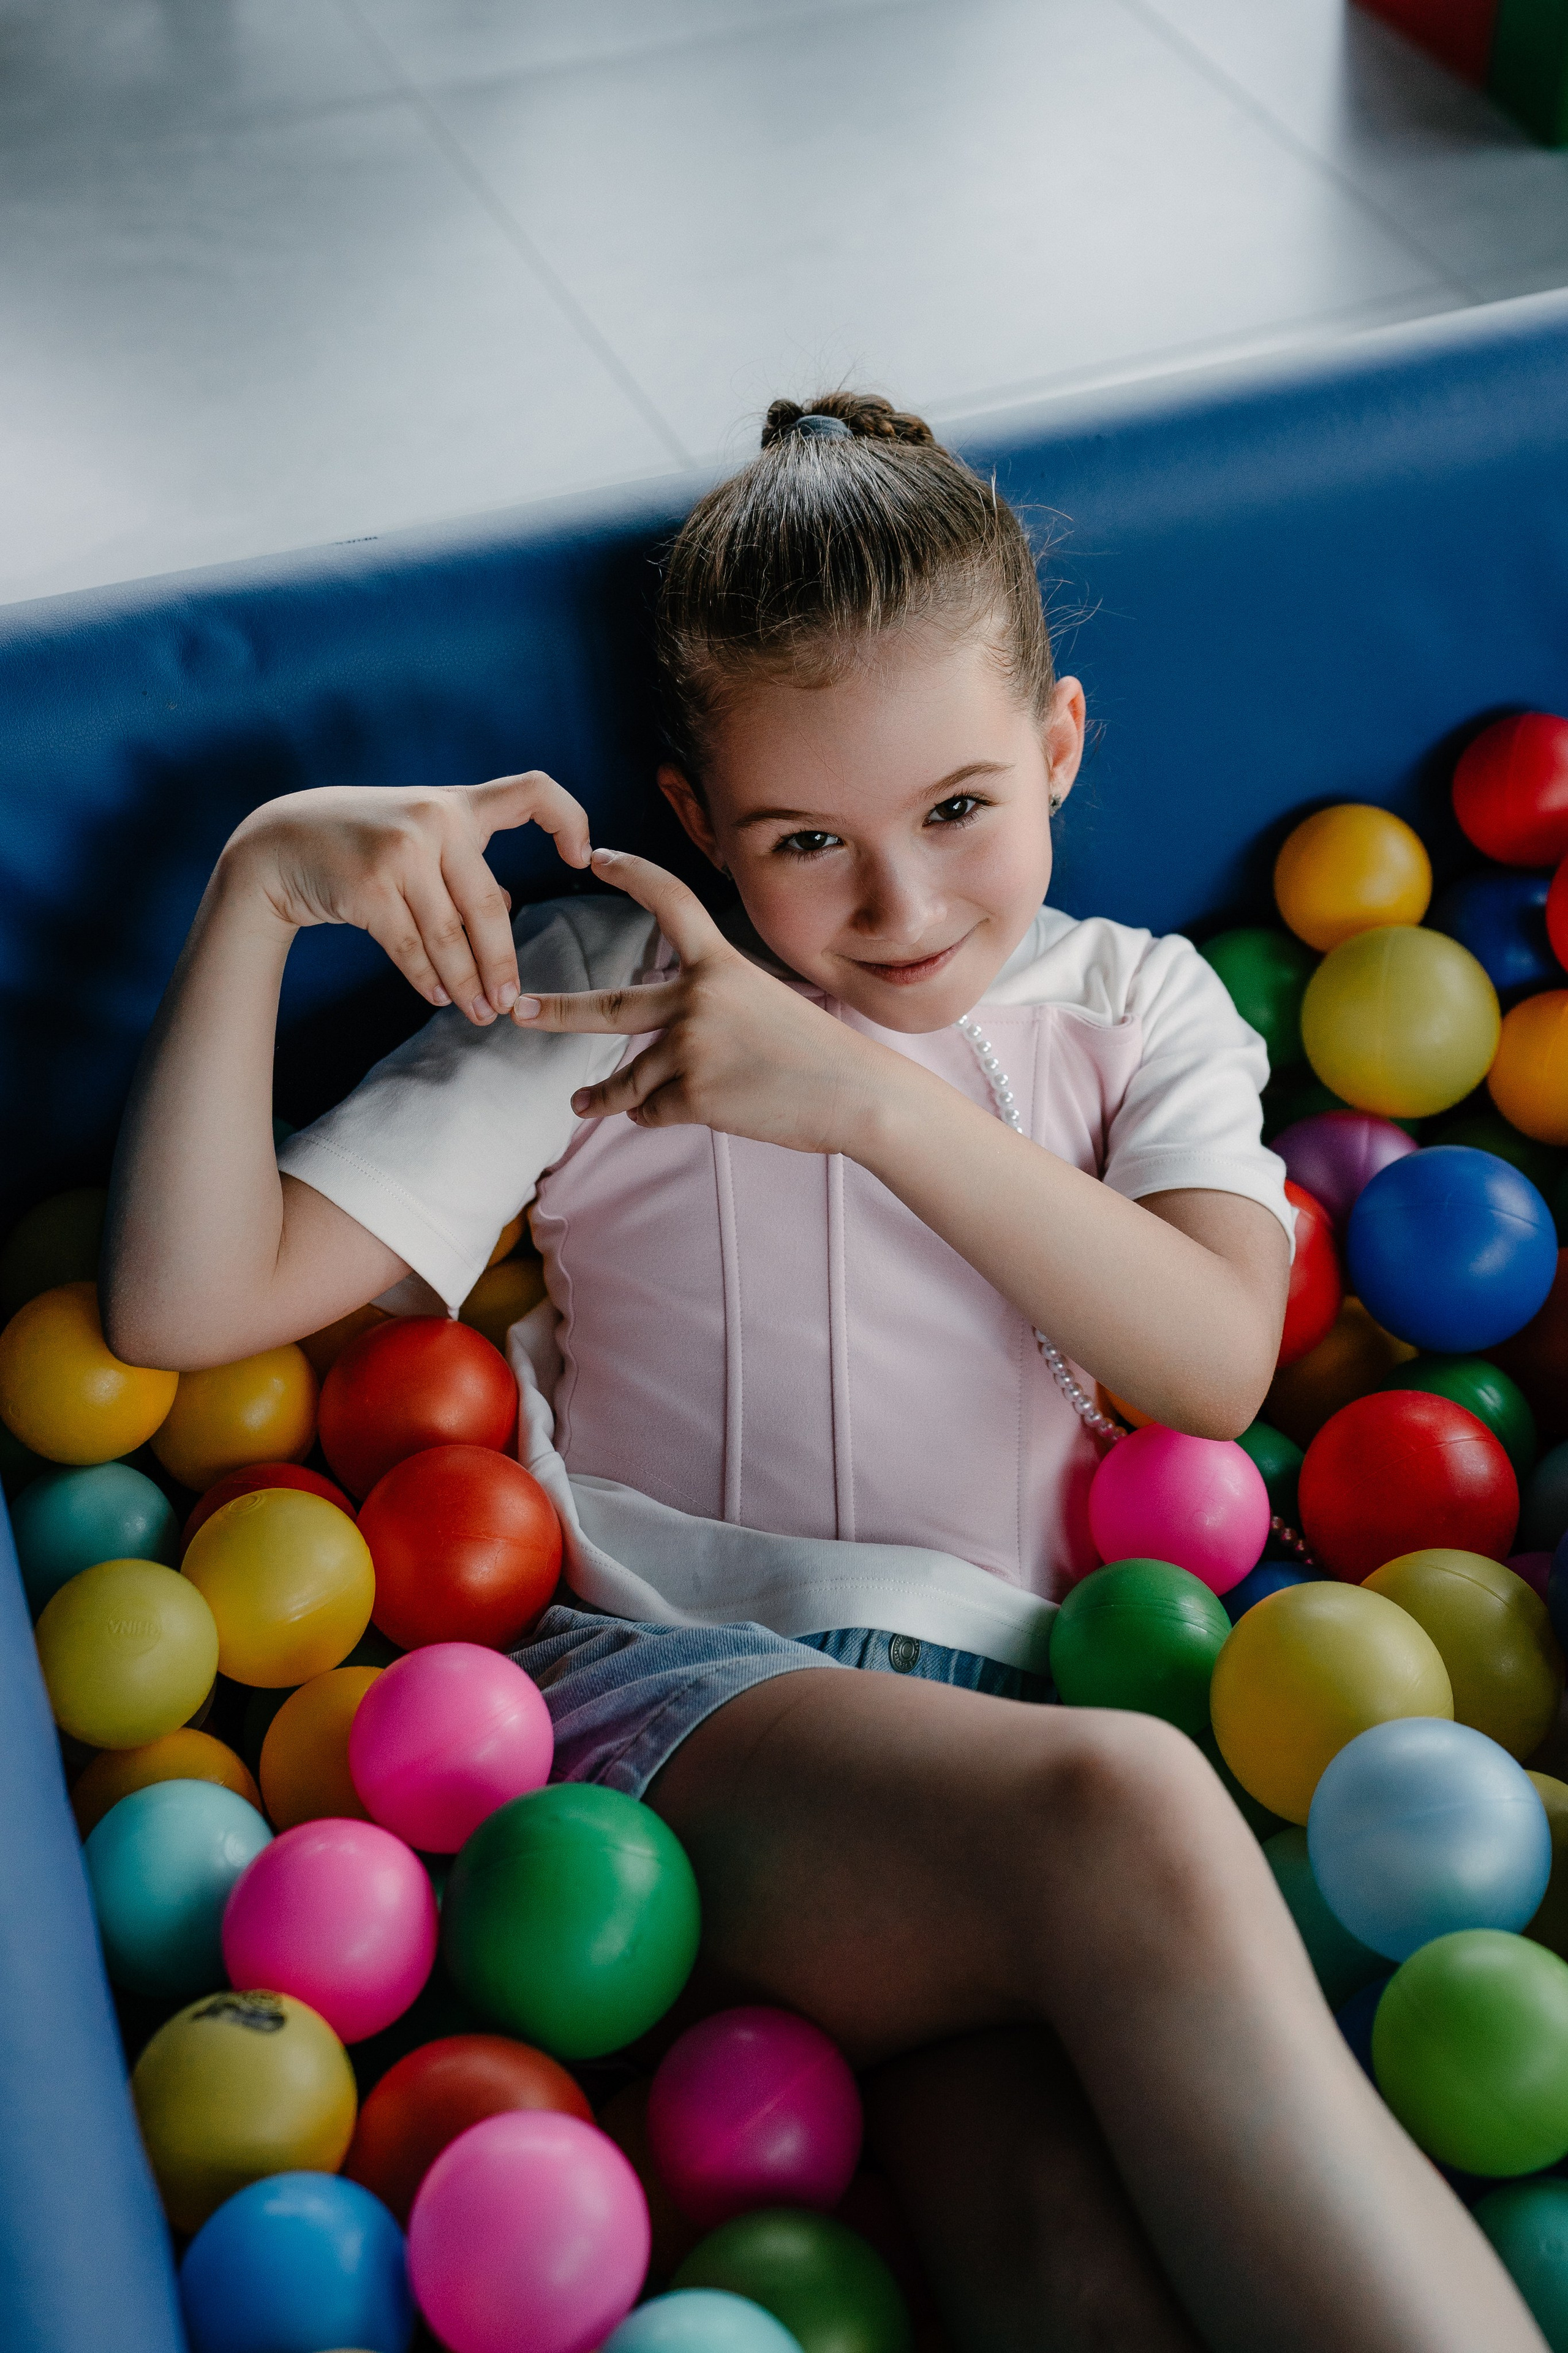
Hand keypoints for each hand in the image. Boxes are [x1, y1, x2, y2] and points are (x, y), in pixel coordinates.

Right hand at [222, 773, 590, 1024]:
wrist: (278, 842)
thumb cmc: (360, 841)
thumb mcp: (416, 836)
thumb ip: (463, 864)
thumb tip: (508, 904)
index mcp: (456, 803)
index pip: (532, 791)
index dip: (570, 819)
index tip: (583, 858)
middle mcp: (434, 819)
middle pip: (489, 904)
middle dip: (501, 961)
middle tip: (509, 1001)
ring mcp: (400, 852)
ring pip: (450, 935)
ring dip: (467, 983)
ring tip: (480, 1013)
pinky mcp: (370, 887)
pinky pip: (412, 947)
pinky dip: (430, 979)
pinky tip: (441, 997)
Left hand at [514, 849, 894, 1153]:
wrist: (855, 1094)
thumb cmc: (818, 1054)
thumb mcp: (765, 1004)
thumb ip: (712, 1004)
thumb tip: (666, 1036)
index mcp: (721, 964)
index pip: (669, 902)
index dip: (632, 874)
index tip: (599, 856)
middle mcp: (698, 998)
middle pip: (608, 1008)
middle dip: (557, 1012)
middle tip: (519, 1013)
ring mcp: (692, 1047)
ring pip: (626, 1080)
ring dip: (604, 1097)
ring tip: (582, 1104)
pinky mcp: (693, 1094)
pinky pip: (650, 1111)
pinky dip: (657, 1116)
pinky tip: (684, 1113)